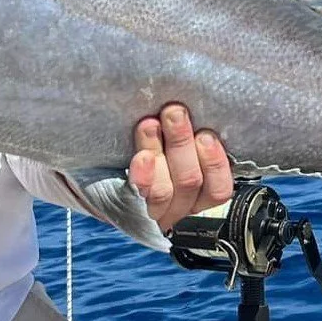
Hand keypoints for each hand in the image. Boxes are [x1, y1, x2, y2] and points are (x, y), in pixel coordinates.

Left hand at [130, 103, 233, 233]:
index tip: (206, 135)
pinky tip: (142, 157)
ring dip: (159, 151)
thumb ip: (190, 136)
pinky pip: (137, 198)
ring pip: (164, 191)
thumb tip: (196, 107)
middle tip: (175, 112)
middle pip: (189, 182)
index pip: (218, 189)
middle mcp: (178, 208)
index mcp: (198, 196)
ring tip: (150, 124)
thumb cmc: (151, 153)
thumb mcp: (177, 146)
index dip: (215, 162)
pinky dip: (142, 177)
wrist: (103, 179)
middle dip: (182, 143)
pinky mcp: (127, 209)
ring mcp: (152, 212)